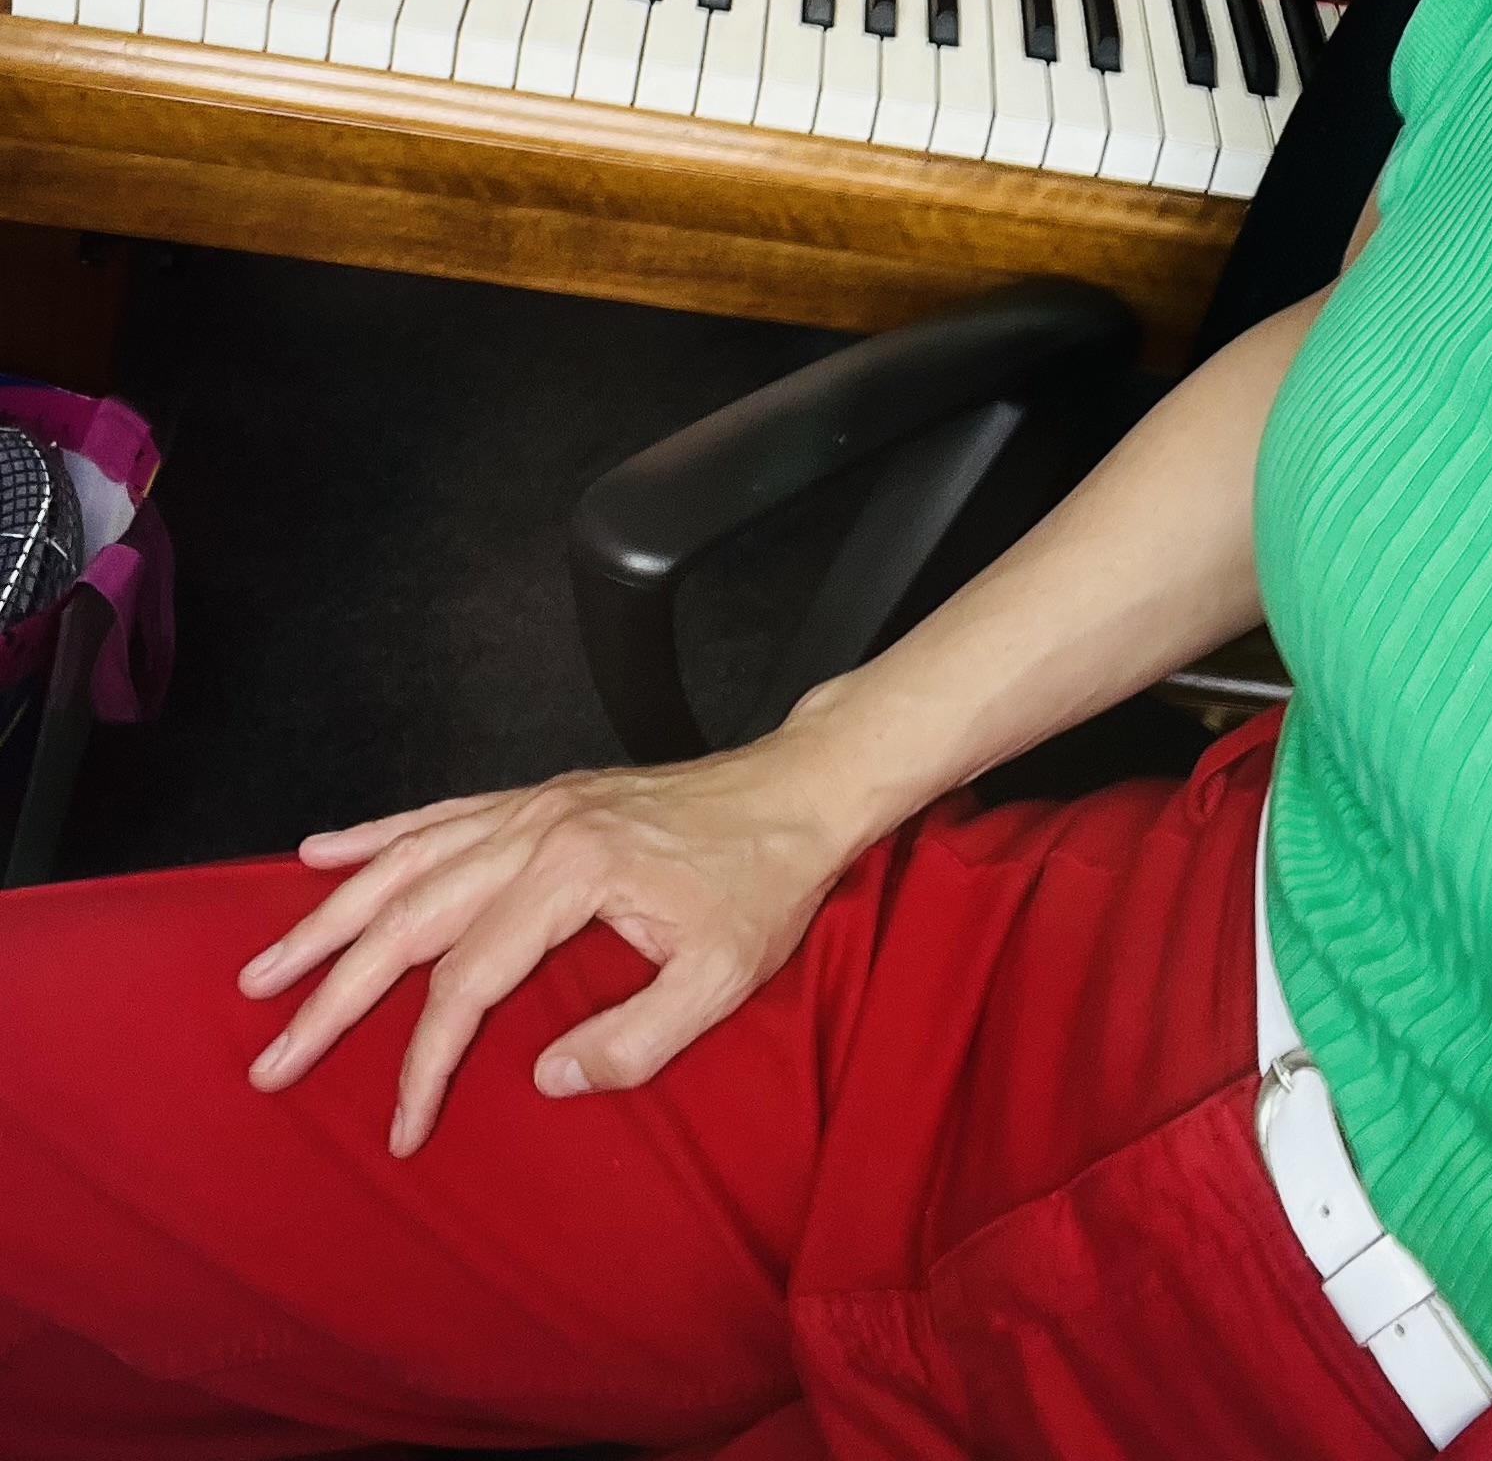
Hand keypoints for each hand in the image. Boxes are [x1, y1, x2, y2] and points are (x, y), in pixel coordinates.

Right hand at [237, 737, 855, 1154]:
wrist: (799, 790)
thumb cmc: (766, 881)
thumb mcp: (721, 979)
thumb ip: (633, 1041)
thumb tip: (543, 1080)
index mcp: (573, 874)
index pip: (468, 982)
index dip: (426, 1062)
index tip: (402, 1127)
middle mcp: (536, 831)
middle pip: (409, 919)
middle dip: (333, 994)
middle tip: (271, 1056)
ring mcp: (533, 808)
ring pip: (406, 862)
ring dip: (329, 916)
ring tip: (265, 966)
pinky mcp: (540, 799)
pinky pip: (440, 815)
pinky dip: (376, 835)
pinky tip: (322, 851)